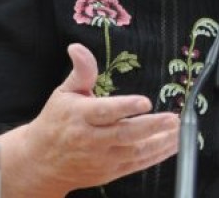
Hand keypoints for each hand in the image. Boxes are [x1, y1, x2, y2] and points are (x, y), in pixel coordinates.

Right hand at [0, 43, 179, 196]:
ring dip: (160, 143)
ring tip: (178, 131)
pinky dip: (156, 156)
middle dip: (151, 127)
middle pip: (124, 134)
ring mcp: (101, 158)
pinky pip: (136, 165)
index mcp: (80, 116)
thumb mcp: (64, 92)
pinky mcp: (109, 172)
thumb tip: (78, 47)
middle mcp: (91, 139)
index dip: (126, 107)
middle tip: (173, 119)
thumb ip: (81, 71)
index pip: (105, 112)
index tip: (145, 102)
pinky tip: (171, 145)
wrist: (40, 161)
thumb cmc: (55, 122)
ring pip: (134, 152)